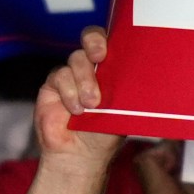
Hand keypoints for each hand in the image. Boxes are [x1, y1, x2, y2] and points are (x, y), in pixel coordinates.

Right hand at [37, 28, 123, 170]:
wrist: (80, 156)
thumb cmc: (105, 134)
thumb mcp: (121, 111)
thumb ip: (125, 89)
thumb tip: (140, 72)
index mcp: (112, 70)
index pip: (112, 41)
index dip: (111, 38)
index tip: (112, 49)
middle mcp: (92, 68)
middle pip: (91, 39)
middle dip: (95, 44)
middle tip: (99, 57)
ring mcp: (72, 74)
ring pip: (77, 59)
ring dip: (85, 80)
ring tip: (91, 104)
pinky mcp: (53, 85)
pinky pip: (60, 76)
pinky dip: (69, 92)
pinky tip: (75, 110)